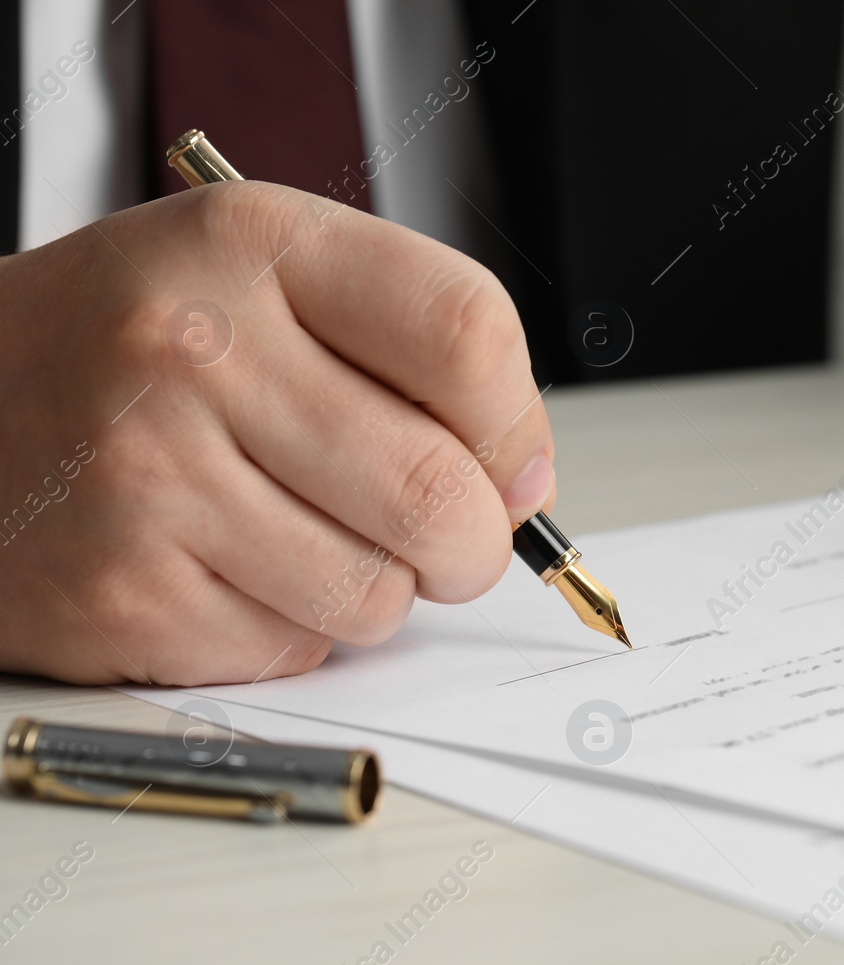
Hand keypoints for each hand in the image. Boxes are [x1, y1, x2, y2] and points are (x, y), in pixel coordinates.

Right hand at [0, 182, 553, 683]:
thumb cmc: (132, 348)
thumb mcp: (266, 282)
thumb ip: (410, 352)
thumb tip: (526, 482)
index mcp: (255, 245)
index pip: (466, 335)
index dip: (515, 423)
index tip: (506, 461)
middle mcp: (195, 349)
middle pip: (439, 490)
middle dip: (471, 543)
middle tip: (445, 540)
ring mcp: (151, 477)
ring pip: (378, 594)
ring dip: (379, 592)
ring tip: (311, 540)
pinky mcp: (124, 593)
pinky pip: (296, 648)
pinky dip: (295, 630)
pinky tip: (231, 570)